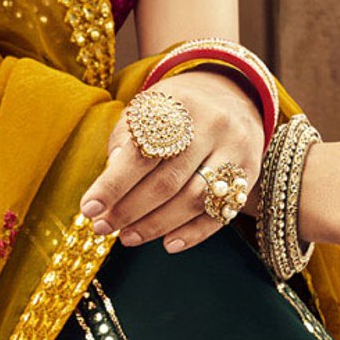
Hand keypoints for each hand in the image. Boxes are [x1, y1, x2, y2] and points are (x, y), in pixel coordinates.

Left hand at [80, 70, 266, 253]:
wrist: (231, 95)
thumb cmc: (174, 111)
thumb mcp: (145, 110)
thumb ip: (124, 143)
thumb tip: (108, 190)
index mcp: (177, 106)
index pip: (141, 154)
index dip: (112, 185)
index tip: (89, 209)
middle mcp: (211, 126)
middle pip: (167, 182)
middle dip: (130, 211)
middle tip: (104, 228)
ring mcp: (236, 149)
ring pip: (195, 200)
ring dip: (157, 226)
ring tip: (129, 238)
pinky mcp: (250, 171)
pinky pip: (222, 212)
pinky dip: (194, 234)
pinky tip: (168, 244)